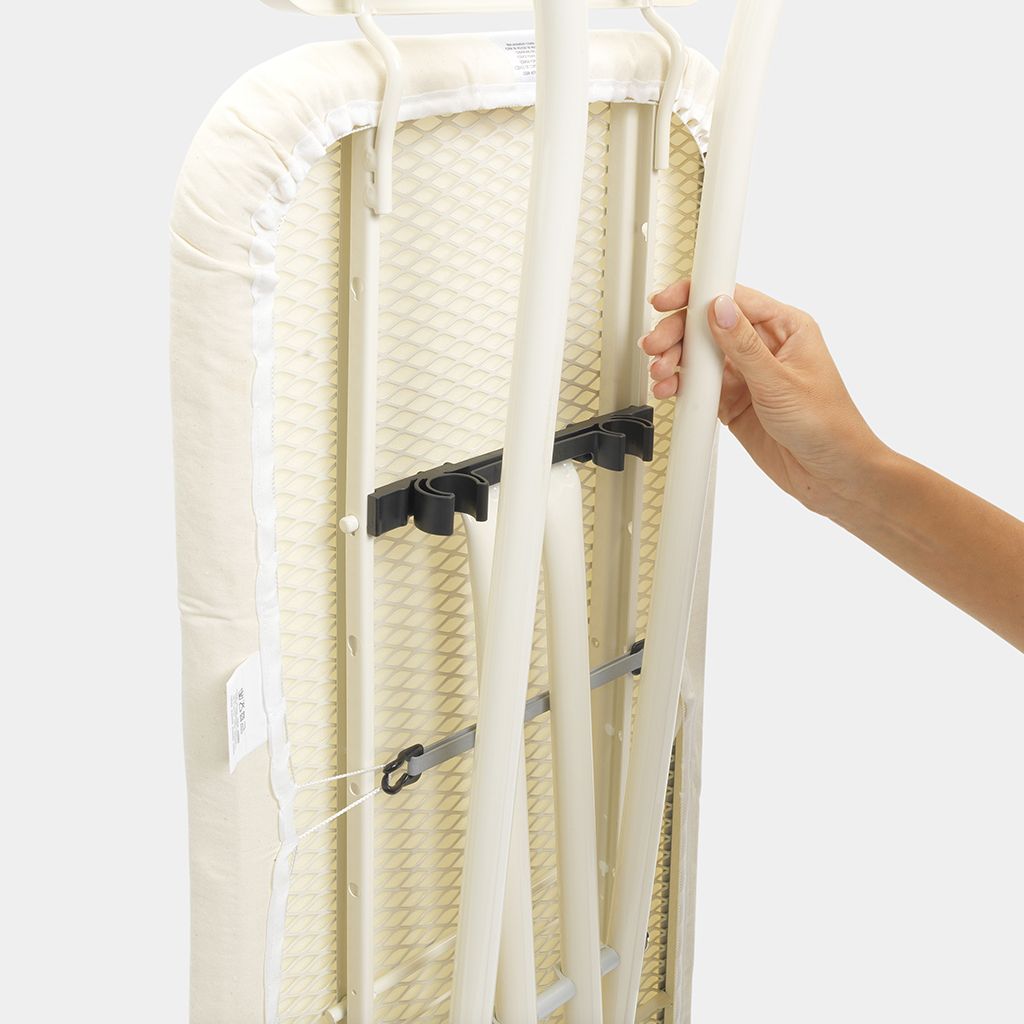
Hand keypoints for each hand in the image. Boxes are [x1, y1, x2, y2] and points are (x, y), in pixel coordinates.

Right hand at [642, 280, 887, 517]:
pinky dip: (680, 386)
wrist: (832, 476)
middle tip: (657, 345)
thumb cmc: (828, 426)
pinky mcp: (733, 402)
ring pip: (699, 356)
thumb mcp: (781, 383)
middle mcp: (763, 347)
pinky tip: (670, 389)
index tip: (669, 300)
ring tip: (661, 372)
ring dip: (675, 361)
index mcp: (785, 328)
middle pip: (709, 325)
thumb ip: (744, 346)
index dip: (697, 295)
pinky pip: (699, 386)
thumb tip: (718, 309)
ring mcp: (746, 375)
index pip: (734, 298)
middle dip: (678, 333)